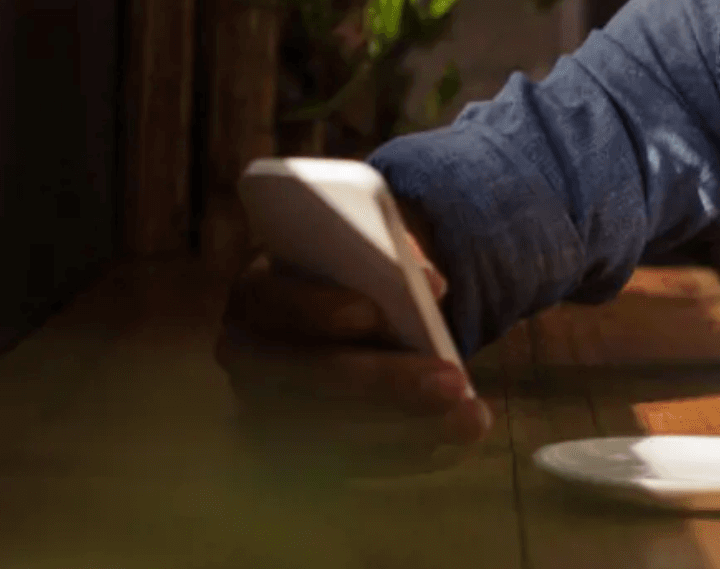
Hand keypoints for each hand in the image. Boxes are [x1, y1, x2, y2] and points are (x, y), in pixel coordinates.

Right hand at [214, 251, 491, 471]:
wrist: (340, 317)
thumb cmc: (353, 276)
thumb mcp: (366, 251)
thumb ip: (391, 257)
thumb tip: (429, 284)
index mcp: (256, 293)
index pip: (273, 301)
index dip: (317, 308)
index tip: (370, 313)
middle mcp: (248, 359)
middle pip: (308, 378)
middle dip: (384, 382)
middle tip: (453, 382)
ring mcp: (264, 414)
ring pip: (330, 433)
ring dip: (406, 430)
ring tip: (471, 419)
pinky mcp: (293, 457)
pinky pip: (347, 468)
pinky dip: (404, 457)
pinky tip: (452, 447)